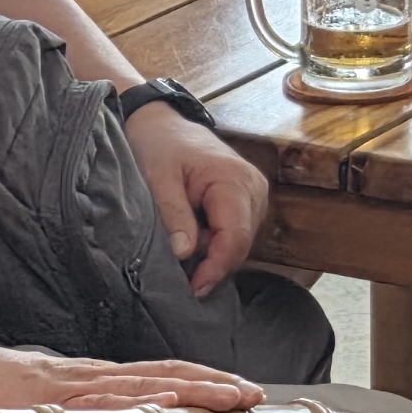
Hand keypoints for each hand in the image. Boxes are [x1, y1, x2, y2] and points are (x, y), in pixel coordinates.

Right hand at [0, 332, 262, 412]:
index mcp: (95, 382)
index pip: (162, 377)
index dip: (205, 384)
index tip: (246, 395)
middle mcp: (91, 377)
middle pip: (163, 375)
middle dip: (213, 386)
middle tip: (256, 397)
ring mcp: (70, 384)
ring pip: (139, 385)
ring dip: (188, 392)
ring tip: (229, 400)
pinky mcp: (44, 398)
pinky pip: (94, 401)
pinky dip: (130, 403)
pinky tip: (159, 408)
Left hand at [124, 104, 273, 294]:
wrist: (163, 124)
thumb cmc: (160, 145)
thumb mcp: (158, 178)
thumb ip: (173, 215)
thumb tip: (185, 254)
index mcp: (235, 180)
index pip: (235, 237)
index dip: (216, 267)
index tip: (194, 288)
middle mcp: (253, 189)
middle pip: (240, 244)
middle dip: (212, 264)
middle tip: (181, 279)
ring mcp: (253, 195)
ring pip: (238, 242)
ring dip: (212, 254)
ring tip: (182, 255)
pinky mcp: (246, 201)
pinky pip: (234, 233)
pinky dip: (214, 244)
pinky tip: (192, 243)